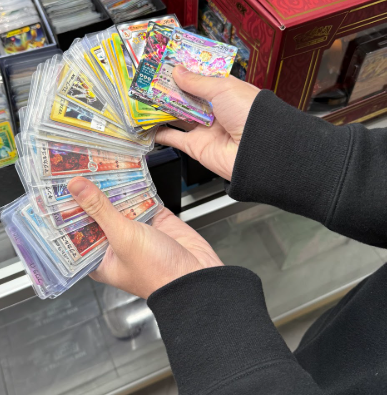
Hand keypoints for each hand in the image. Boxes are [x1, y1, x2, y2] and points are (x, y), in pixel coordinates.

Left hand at [68, 177, 223, 298]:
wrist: (196, 275)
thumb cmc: (157, 272)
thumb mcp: (122, 238)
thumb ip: (100, 209)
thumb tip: (76, 187)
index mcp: (99, 257)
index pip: (76, 230)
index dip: (67, 210)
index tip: (58, 189)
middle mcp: (116, 243)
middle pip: (97, 213)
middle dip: (90, 194)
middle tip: (78, 169)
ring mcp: (136, 229)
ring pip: (120, 203)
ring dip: (113, 187)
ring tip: (98, 163)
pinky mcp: (155, 219)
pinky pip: (142, 198)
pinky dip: (137, 185)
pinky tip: (128, 169)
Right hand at [156, 66, 259, 180]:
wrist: (256, 149)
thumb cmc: (247, 112)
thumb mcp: (223, 88)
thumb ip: (197, 81)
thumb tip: (177, 71)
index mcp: (225, 93)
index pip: (202, 80)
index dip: (186, 71)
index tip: (168, 63)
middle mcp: (214, 111)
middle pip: (187, 98)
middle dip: (169, 89)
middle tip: (150, 78)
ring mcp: (204, 129)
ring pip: (178, 117)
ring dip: (161, 108)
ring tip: (143, 97)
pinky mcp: (195, 147)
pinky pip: (174, 139)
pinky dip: (160, 134)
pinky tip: (147, 125)